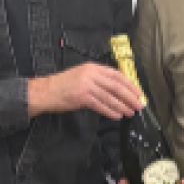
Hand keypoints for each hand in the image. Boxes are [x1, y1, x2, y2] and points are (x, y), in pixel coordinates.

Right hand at [28, 62, 142, 118]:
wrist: (45, 91)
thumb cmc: (64, 86)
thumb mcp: (82, 76)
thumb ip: (99, 80)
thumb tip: (119, 91)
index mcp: (93, 67)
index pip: (117, 75)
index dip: (130, 85)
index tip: (138, 93)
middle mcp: (90, 74)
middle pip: (116, 86)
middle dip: (130, 97)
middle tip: (139, 105)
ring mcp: (86, 85)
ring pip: (110, 97)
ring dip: (122, 106)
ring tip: (130, 112)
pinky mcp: (82, 97)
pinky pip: (101, 105)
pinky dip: (111, 111)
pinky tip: (117, 116)